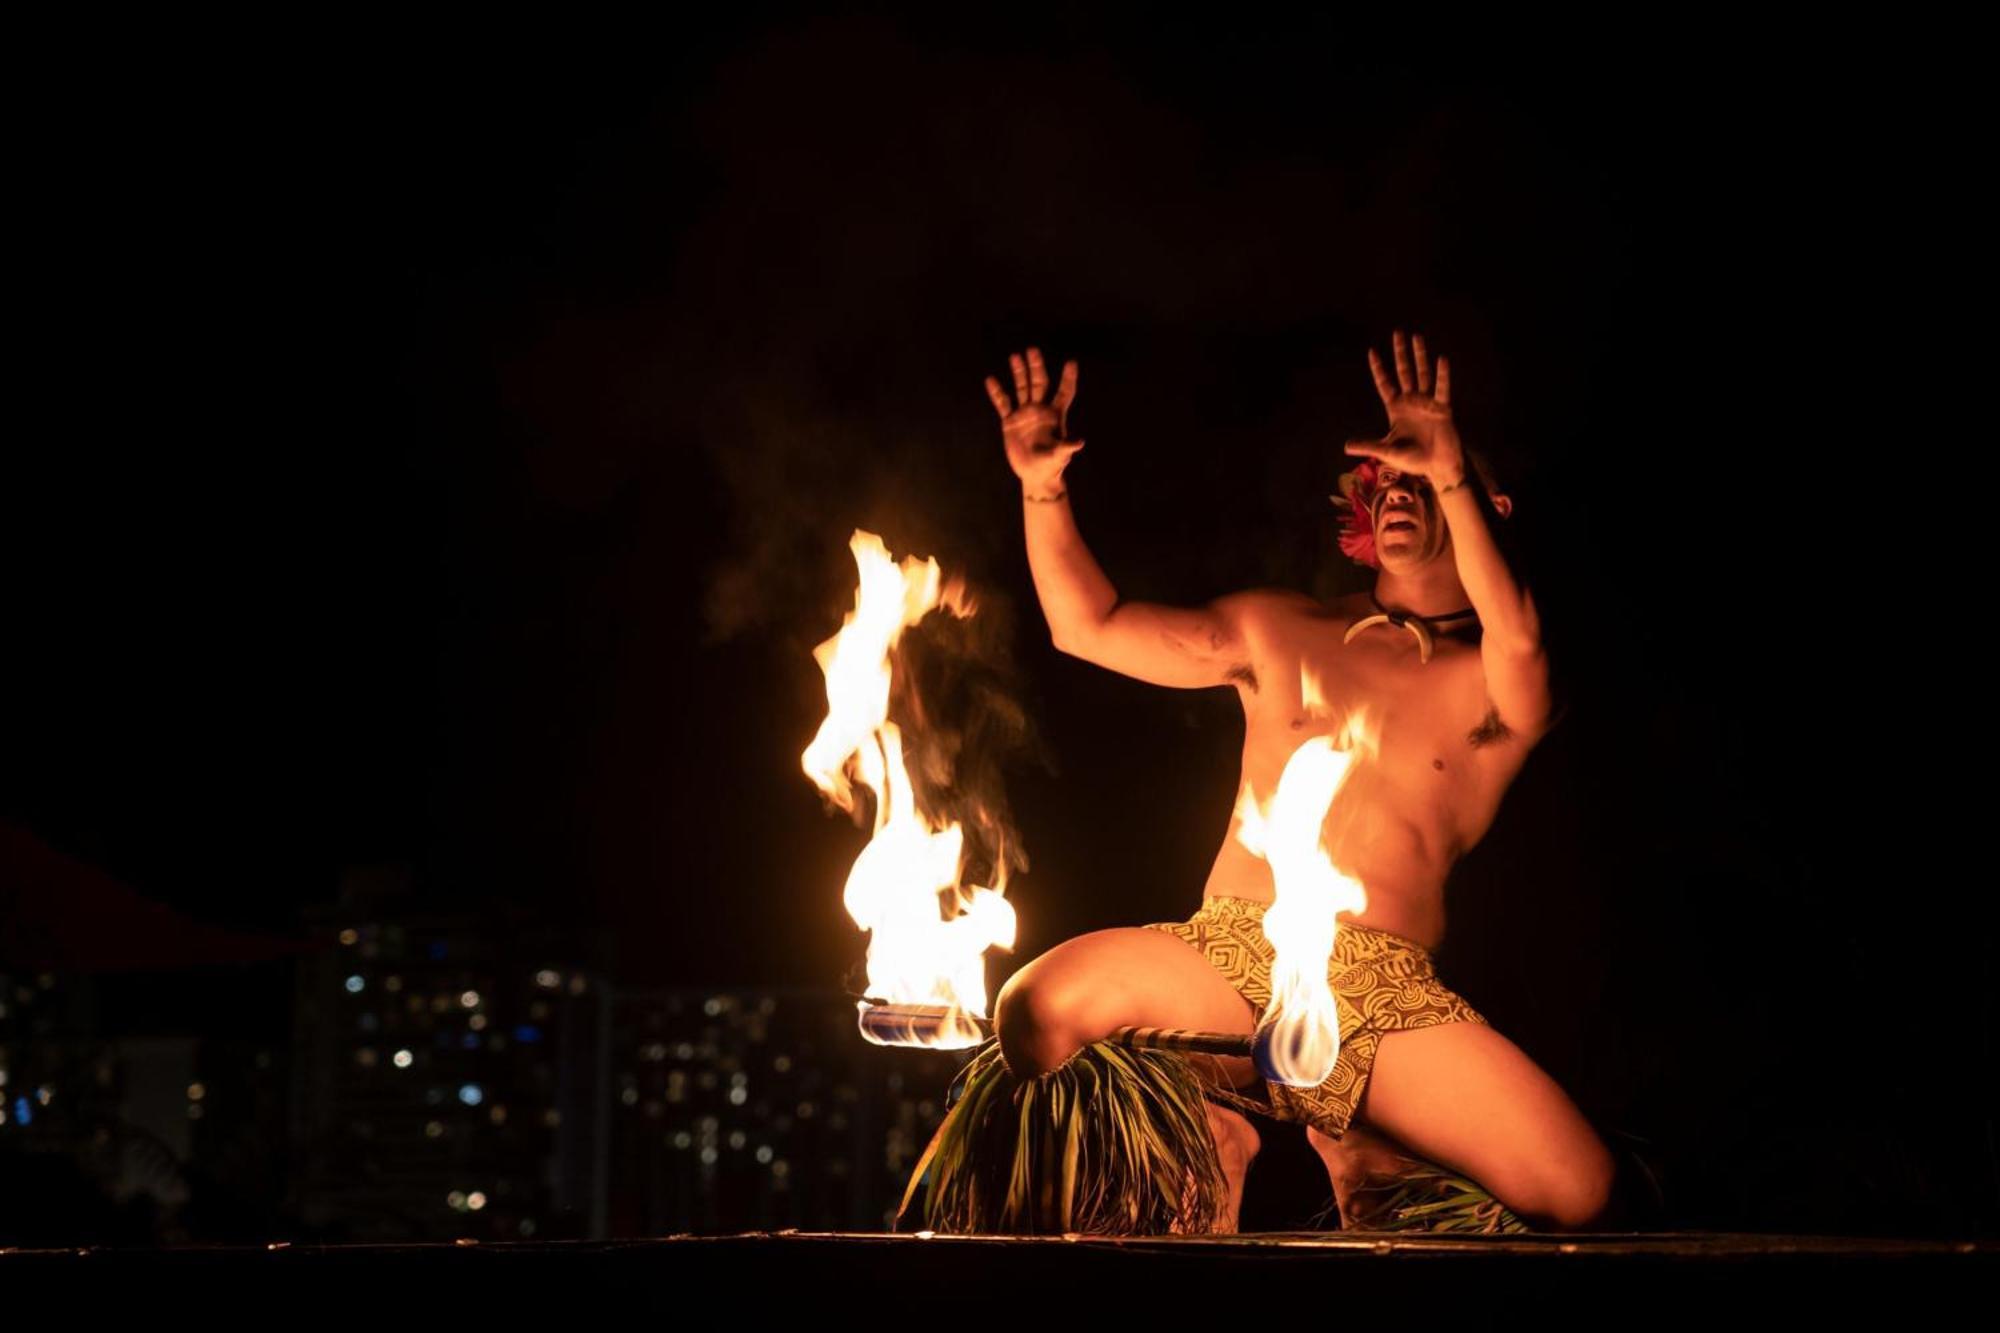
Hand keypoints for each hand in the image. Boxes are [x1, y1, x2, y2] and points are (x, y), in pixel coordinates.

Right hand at [985, 346, 1082, 494]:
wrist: (1035, 475)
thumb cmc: (1052, 466)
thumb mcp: (1059, 455)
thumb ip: (1066, 447)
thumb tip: (1079, 442)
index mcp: (1055, 415)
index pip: (1064, 393)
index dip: (1068, 379)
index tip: (1071, 363)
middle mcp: (1040, 410)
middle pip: (1040, 383)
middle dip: (1036, 367)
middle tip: (1032, 350)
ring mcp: (1024, 414)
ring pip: (1021, 388)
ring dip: (1019, 373)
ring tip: (1015, 356)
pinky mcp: (1010, 422)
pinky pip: (1003, 404)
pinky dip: (997, 393)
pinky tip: (991, 380)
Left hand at [1342, 330, 1464, 485]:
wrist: (1436, 467)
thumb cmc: (1413, 459)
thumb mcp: (1387, 451)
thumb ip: (1369, 445)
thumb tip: (1346, 446)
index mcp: (1396, 409)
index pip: (1385, 383)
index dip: (1379, 368)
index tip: (1372, 351)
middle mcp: (1411, 401)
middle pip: (1404, 371)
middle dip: (1400, 352)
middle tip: (1397, 332)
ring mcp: (1427, 402)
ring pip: (1422, 373)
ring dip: (1420, 355)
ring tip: (1417, 336)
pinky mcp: (1442, 408)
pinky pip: (1441, 388)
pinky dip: (1442, 375)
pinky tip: (1441, 359)